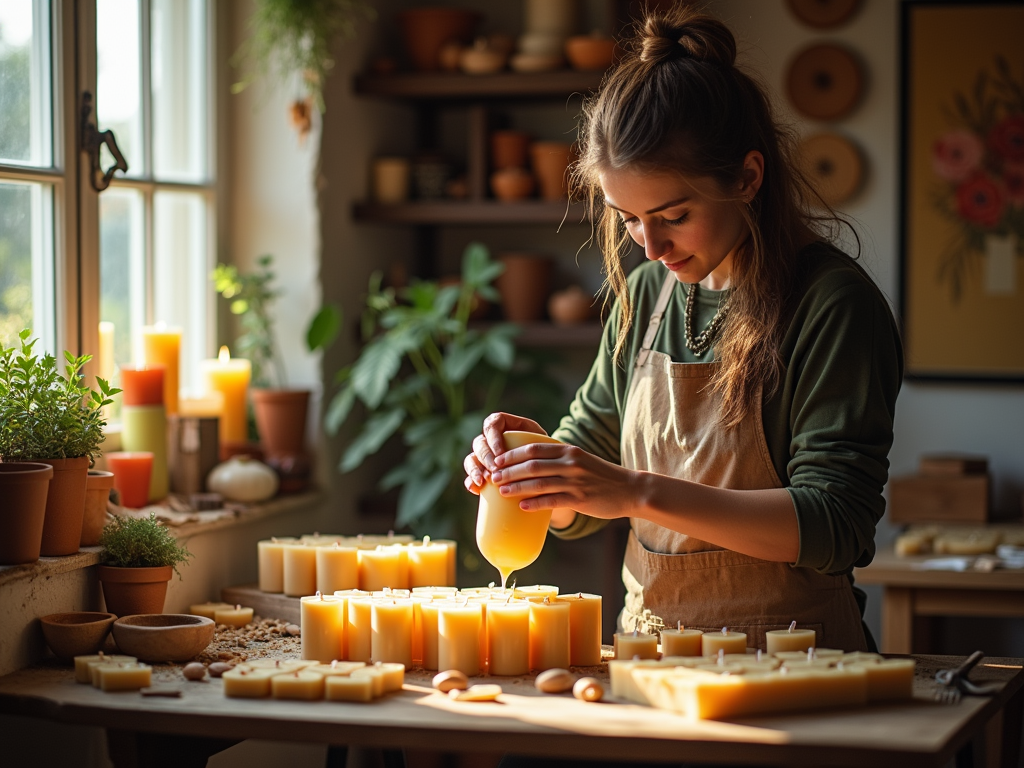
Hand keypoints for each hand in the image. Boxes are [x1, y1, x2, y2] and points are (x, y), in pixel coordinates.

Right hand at [463, 412, 545, 495]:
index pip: (492, 424)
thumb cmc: (544, 453)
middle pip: (480, 443)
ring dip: (475, 470)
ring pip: (471, 458)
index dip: (493, 437)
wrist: (543, 467)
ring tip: (483, 481)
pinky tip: (476, 489)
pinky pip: (470, 475)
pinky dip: (471, 482)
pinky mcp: (483, 472)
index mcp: (504, 426)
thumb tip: (541, 453)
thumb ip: (541, 442)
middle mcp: (491, 439)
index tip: (500, 453)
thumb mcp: (544, 443)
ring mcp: (485, 456)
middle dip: (485, 458)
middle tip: (495, 471)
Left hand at [489, 442, 641, 520]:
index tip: (497, 460)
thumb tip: (532, 465)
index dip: (512, 454)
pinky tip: (521, 507)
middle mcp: (570, 463)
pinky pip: (552, 501)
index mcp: (568, 450)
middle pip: (532, 465)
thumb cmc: (601, 476)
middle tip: (493, 476)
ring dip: (516, 487)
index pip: (533, 448)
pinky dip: (534, 503)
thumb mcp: (580, 460)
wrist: (629, 489)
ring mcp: (575, 481)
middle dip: (509, 471)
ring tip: (501, 491)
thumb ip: (559, 460)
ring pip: (539, 483)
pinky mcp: (580, 499)